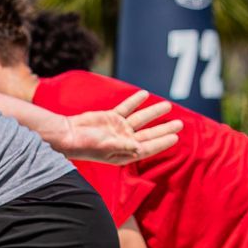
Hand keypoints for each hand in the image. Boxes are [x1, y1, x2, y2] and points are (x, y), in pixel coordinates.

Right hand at [60, 90, 183, 164]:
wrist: (67, 134)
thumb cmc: (85, 145)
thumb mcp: (106, 147)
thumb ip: (124, 146)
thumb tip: (140, 147)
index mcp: (125, 153)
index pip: (148, 147)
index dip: (162, 142)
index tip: (175, 137)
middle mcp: (124, 141)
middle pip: (148, 134)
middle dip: (164, 128)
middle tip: (180, 123)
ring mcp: (118, 129)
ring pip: (140, 119)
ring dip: (154, 112)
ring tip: (168, 106)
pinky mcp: (111, 118)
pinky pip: (127, 108)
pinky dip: (135, 101)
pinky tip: (145, 94)